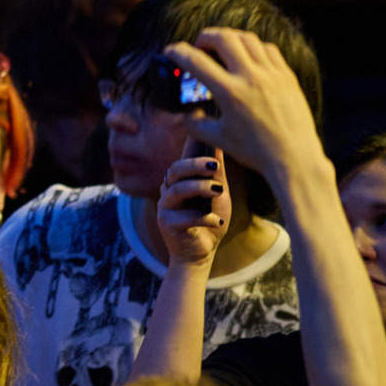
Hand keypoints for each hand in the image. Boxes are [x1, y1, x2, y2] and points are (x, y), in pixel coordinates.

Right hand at [157, 145, 230, 266]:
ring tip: (218, 191)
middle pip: (175, 170)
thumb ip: (217, 174)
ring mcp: (165, 206)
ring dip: (199, 188)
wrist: (202, 252)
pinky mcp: (166, 224)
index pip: (183, 157)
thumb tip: (220, 144)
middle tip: (215, 165)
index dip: (191, 146)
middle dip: (194, 165)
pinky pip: (184, 217)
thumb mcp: (219, 194)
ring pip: (176, 190)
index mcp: (181, 180)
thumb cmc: (210, 219)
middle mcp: (169, 189)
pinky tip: (217, 222)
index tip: (204, 134)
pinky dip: (204, 218)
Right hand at [165, 28, 321, 179]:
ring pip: (246, 38)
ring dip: (229, 38)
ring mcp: (272, 75)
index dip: (177, 52)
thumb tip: (188, 114)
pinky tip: (248, 58)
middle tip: (199, 47)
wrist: (295, 159)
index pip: (196, 61)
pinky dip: (253, 47)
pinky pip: (267, 49)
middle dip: (205, 37)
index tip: (171, 50)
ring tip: (222, 49)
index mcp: (230, 93)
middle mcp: (251, 78)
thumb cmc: (256, 152)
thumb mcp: (219, 139)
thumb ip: (196, 124)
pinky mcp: (287, 77)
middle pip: (223, 38)